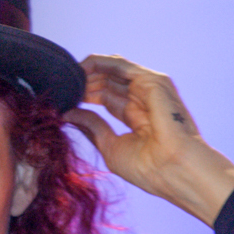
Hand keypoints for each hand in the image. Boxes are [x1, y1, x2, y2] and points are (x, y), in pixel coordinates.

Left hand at [64, 55, 233, 225]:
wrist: (173, 169)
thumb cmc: (147, 167)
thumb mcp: (110, 147)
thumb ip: (92, 127)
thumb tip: (69, 113)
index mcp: (137, 117)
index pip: (107, 97)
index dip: (85, 94)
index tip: (63, 97)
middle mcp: (143, 100)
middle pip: (108, 82)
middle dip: (84, 82)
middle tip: (61, 87)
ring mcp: (149, 89)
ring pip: (113, 71)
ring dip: (89, 71)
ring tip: (67, 76)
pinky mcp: (152, 80)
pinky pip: (120, 65)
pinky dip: (99, 64)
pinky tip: (80, 68)